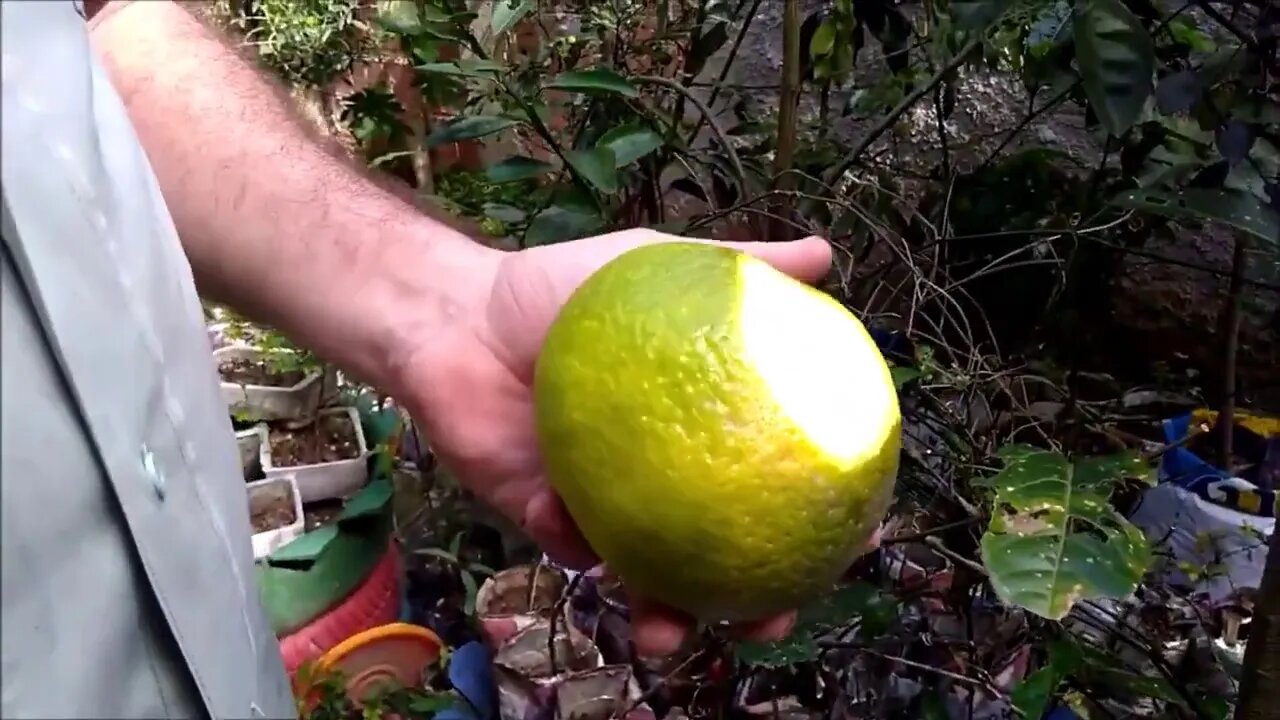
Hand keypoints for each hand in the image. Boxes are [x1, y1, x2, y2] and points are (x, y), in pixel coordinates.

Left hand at [399, 229, 862, 655]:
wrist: (461, 311)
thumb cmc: (561, 289)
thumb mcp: (658, 264)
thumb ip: (738, 266)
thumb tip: (825, 255)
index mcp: (700, 430)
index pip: (777, 481)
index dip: (823, 517)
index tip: (858, 533)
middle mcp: (662, 477)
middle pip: (723, 557)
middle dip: (751, 606)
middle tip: (769, 621)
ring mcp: (607, 504)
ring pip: (646, 580)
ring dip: (662, 617)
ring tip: (666, 633)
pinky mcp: (546, 517)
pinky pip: (567, 543)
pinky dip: (571, 539)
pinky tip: (568, 523)